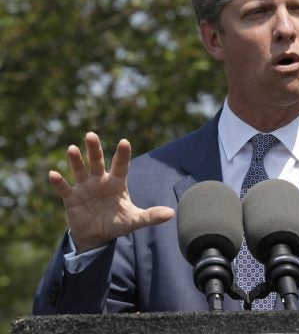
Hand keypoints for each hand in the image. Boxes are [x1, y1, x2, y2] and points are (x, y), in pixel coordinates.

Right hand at [48, 132, 174, 252]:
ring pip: (79, 170)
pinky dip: (58, 182)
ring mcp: (84, 187)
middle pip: (97, 161)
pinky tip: (52, 174)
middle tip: (91, 135)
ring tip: (72, 148)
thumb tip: (172, 214)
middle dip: (94, 149)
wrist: (96, 236)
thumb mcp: (134, 221)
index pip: (121, 165)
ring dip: (75, 160)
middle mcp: (100, 181)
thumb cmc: (117, 223)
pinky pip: (64, 188)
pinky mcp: (71, 198)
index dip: (122, 154)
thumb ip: (151, 216)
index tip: (124, 141)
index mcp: (117, 183)